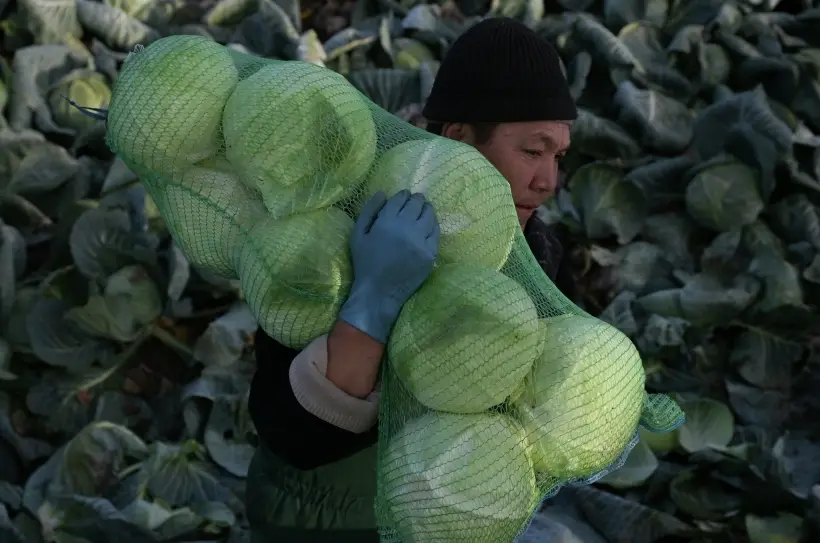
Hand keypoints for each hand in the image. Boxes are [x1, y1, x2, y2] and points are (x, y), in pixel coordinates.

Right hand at [338, 190, 439, 342]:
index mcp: (387, 221)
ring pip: (430, 215)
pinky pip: (436, 232)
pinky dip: (433, 225)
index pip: (401, 198)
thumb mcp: (358, 234)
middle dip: (416, 199)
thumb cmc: (365, 263)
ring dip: (427, 209)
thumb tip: (382, 192)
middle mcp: (406, 227)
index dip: (403, 195)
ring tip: (424, 210)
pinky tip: (428, 226)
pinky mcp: (430, 253)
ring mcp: (421, 241)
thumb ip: (369, 211)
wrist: (379, 292)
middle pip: (417, 203)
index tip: (404, 197)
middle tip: (416, 201)